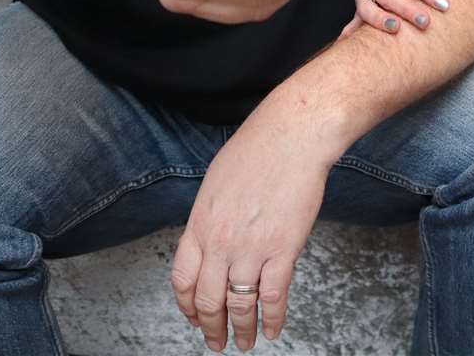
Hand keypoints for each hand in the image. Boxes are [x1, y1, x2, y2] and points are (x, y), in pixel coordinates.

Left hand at [170, 118, 327, 351]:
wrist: (291, 137)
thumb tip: (209, 239)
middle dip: (210, 328)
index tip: (193, 317)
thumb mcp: (215, 184)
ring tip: (243, 343)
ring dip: (240, 330)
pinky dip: (271, 319)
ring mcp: (251, 249)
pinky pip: (272, 297)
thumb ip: (209, 217)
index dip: (186, 305)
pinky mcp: (283, 251)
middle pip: (207, 300)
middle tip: (215, 341)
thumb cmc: (256, 150)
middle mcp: (220, 242)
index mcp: (200, 225)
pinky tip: (272, 330)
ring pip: (238, 305)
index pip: (182, 279)